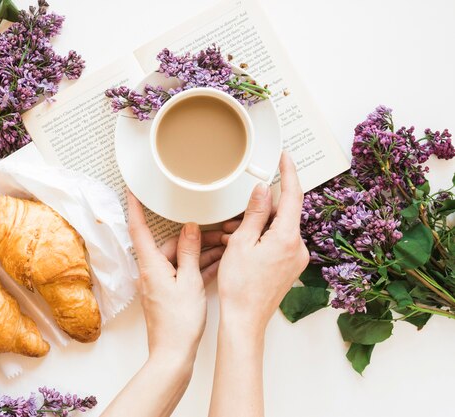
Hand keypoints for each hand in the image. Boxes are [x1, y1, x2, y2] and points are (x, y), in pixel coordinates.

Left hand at [127, 191, 223, 362]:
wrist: (174, 354)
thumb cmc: (179, 322)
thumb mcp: (190, 280)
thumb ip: (190, 252)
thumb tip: (190, 228)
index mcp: (151, 265)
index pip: (139, 229)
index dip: (134, 207)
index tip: (132, 190)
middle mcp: (151, 272)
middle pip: (169, 245)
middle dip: (194, 238)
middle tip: (219, 232)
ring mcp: (158, 284)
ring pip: (179, 259)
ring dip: (200, 254)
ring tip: (225, 248)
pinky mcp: (167, 294)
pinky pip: (182, 274)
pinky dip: (197, 269)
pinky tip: (216, 265)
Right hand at [217, 152, 308, 331]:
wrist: (245, 320)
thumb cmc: (240, 286)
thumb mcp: (241, 243)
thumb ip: (255, 213)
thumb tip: (263, 190)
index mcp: (288, 238)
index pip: (293, 195)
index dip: (289, 172)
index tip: (285, 157)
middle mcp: (298, 247)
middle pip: (283, 213)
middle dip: (261, 209)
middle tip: (236, 217)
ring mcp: (296, 259)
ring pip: (279, 228)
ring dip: (258, 226)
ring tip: (232, 237)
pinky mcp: (290, 267)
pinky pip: (278, 242)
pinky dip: (262, 239)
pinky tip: (242, 247)